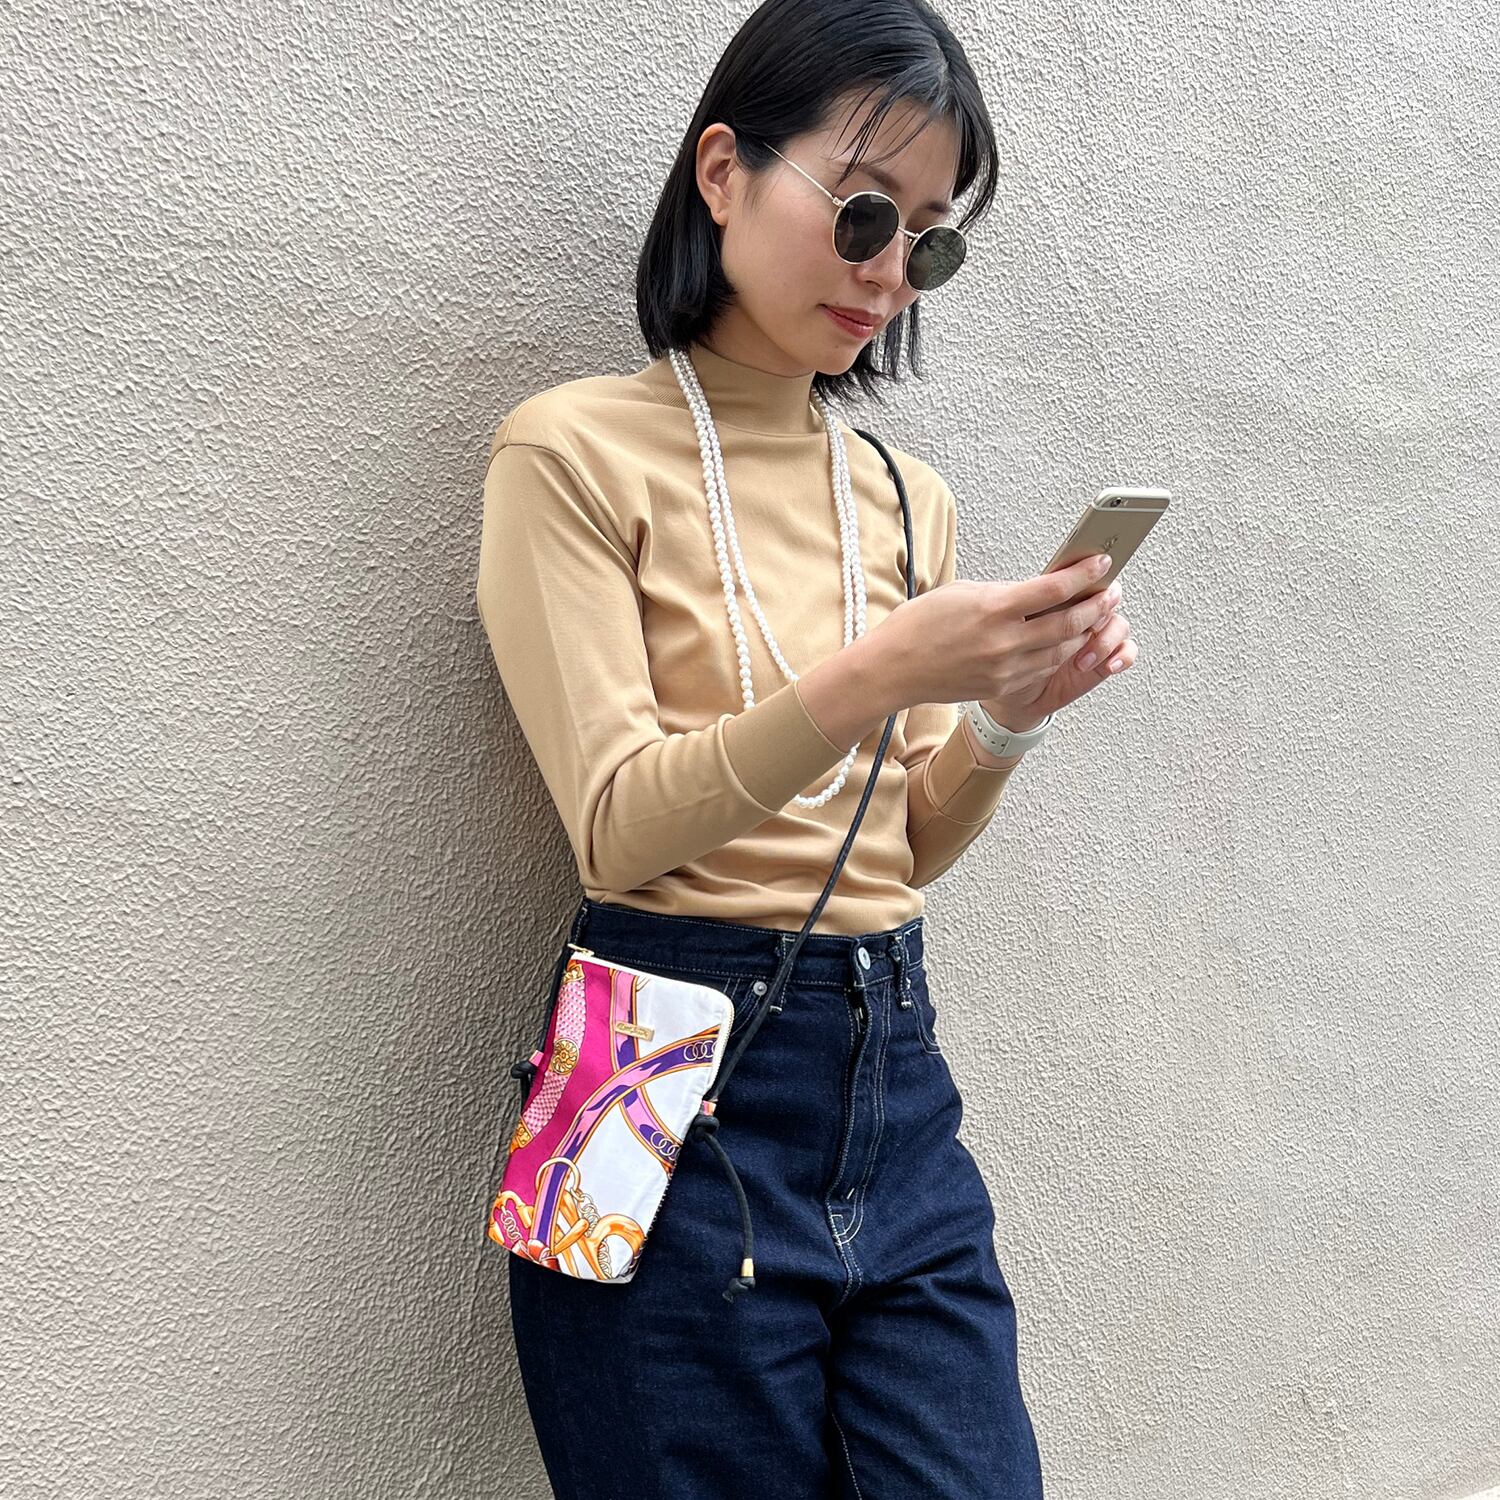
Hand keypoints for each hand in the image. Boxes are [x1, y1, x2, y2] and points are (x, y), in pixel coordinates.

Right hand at [861, 551, 1139, 729]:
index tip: (1102, 563)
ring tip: (1095, 616)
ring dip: (1084, 632)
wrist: (894, 669)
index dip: (1084, 575)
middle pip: (1068, 623)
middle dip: (1095, 606)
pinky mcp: (1001, 685)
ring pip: (1062, 650)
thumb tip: (1037, 591)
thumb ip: (1004, 593)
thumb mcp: (962, 593)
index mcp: (994, 608)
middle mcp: (1004, 641)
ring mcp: (1005, 668)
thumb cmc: (920, 624)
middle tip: (1111, 592)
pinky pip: (1042, 668)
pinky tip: (1068, 641)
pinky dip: (1060, 653)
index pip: (1054, 590)